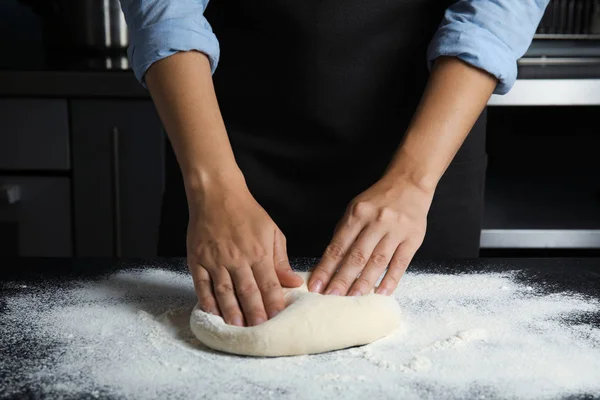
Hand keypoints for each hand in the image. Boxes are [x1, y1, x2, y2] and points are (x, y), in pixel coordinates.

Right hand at [186, 180, 302, 326]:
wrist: (216, 194)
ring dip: (232, 313)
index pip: (269, 284)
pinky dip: (207, 301)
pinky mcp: (197, 259)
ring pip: (225, 293)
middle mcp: (237, 258)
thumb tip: (293, 282)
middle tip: (259, 333)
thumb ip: (281, 259)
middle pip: (248, 293)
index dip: (274, 304)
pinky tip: (213, 314)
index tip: (278, 320)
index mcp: (258, 251)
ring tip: (238, 330)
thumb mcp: (272, 231)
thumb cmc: (247, 212)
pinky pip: (202, 286)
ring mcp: (215, 260)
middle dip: (255, 315)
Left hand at [308, 175, 432, 295]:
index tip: (316, 285)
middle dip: (341, 279)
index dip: (326, 268)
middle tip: (330, 297)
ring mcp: (395, 231)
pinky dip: (390, 280)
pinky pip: (400, 263)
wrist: (409, 184)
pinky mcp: (413, 239)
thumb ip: (344, 233)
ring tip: (352, 299)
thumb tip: (329, 262)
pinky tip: (381, 293)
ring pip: (377, 262)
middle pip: (356, 256)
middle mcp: (376, 222)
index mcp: (357, 214)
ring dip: (364, 283)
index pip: (338, 246)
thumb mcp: (356, 208)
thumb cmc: (378, 200)